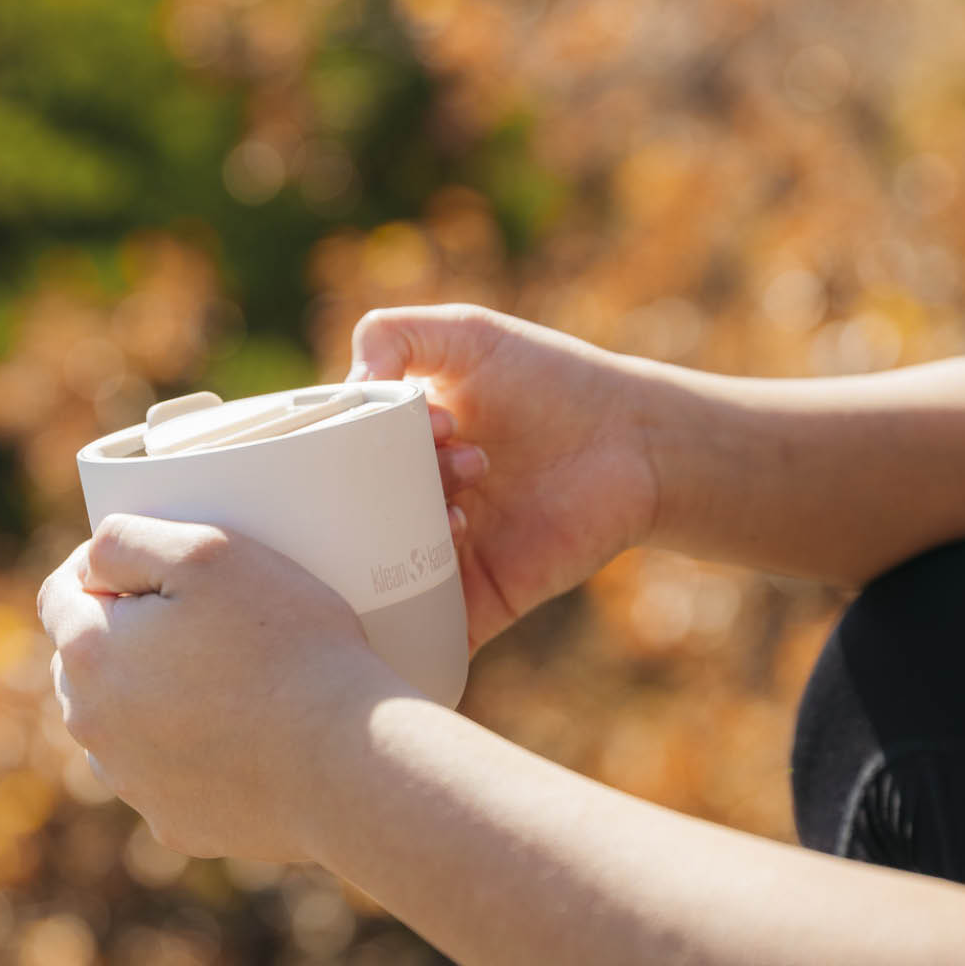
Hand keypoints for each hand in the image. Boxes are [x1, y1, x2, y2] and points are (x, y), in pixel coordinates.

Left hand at [36, 513, 393, 860]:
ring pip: (124, 721)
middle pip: (88, 661)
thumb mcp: (208, 551)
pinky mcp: (178, 824)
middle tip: (207, 618)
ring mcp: (134, 783)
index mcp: (89, 654)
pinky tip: (247, 736)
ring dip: (156, 695)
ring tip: (233, 678)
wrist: (346, 761)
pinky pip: (169, 773)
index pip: (60, 594)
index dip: (104, 568)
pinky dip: (193, 751)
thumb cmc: (287, 645)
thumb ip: (127, 540)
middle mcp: (94, 726)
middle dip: (129, 634)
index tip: (160, 564)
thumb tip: (90, 561)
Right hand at [350, 305, 656, 649]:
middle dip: (378, 498)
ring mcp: (438, 556)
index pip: (329, 468)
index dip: (344, 452)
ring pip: (379, 576)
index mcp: (392, 451)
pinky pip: (424, 630)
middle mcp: (406, 506)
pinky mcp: (476, 599)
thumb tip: (345, 388)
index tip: (411, 425)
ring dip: (402, 546)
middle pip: (348, 524)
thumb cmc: (551, 380)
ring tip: (463, 508)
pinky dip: (409, 625)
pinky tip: (426, 580)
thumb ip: (391, 336)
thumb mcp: (465, 334)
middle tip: (448, 462)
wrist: (635, 441)